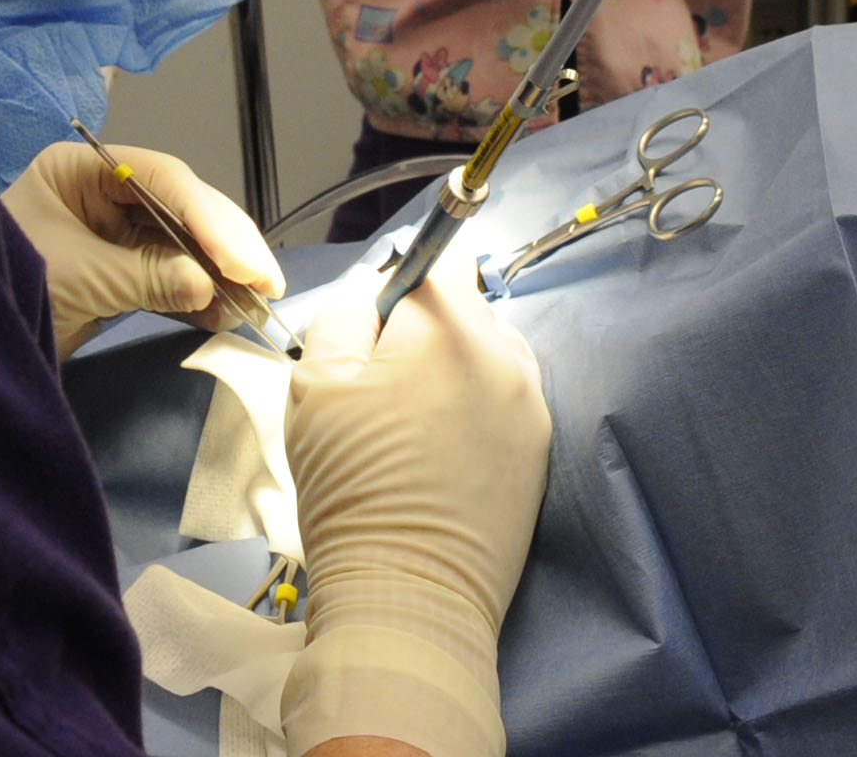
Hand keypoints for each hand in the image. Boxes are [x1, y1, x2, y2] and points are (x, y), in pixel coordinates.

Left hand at [0, 140, 281, 358]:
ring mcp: (108, 234)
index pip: (164, 180)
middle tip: (266, 284)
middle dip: (224, 248)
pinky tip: (222, 314)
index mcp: (81, 169)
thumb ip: (146, 276)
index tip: (244, 261)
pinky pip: (164, 279)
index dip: (211, 218)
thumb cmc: (0, 281)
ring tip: (254, 305)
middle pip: (180, 210)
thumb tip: (207, 286)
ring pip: (180, 246)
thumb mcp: (77, 276)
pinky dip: (194, 298)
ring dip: (218, 276)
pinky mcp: (111, 275)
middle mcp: (100, 193)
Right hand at [279, 255, 549, 756]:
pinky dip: (475, 413)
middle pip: (464, 310)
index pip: (436, 262)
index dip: (397, 286)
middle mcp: (507, 356)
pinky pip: (505, 402)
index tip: (371, 333)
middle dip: (423, 333)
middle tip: (380, 391)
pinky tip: (442, 456)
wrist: (407, 595)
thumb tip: (374, 294)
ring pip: (487, 355)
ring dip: (454, 372)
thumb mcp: (315, 384)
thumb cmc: (351, 487)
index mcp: (450, 329)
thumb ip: (345, 314)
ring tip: (413, 428)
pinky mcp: (541, 452)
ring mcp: (532, 407)